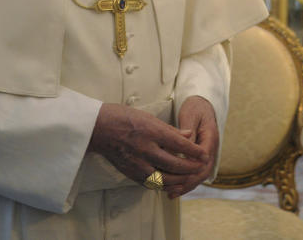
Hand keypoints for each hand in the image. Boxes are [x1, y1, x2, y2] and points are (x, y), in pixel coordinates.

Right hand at [88, 102, 206, 197]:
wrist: (98, 129)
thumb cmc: (124, 118)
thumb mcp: (149, 117)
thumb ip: (170, 130)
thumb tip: (189, 135)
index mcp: (151, 132)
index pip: (179, 145)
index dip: (194, 151)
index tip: (204, 154)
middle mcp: (145, 149)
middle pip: (174, 164)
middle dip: (190, 168)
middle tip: (201, 167)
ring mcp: (137, 163)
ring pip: (163, 178)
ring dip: (179, 179)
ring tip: (190, 177)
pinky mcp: (130, 173)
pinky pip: (151, 183)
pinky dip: (164, 184)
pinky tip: (172, 183)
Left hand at [174, 96, 218, 196]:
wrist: (203, 104)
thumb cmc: (195, 108)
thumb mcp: (190, 116)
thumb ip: (188, 132)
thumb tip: (186, 148)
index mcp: (210, 138)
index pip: (203, 160)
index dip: (191, 171)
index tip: (177, 178)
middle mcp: (211, 148)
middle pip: (203, 171)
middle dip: (188, 183)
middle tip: (172, 191)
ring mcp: (206, 154)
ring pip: (199, 175)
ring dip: (186, 185)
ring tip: (171, 194)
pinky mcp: (199, 157)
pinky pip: (194, 172)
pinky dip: (185, 181)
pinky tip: (173, 188)